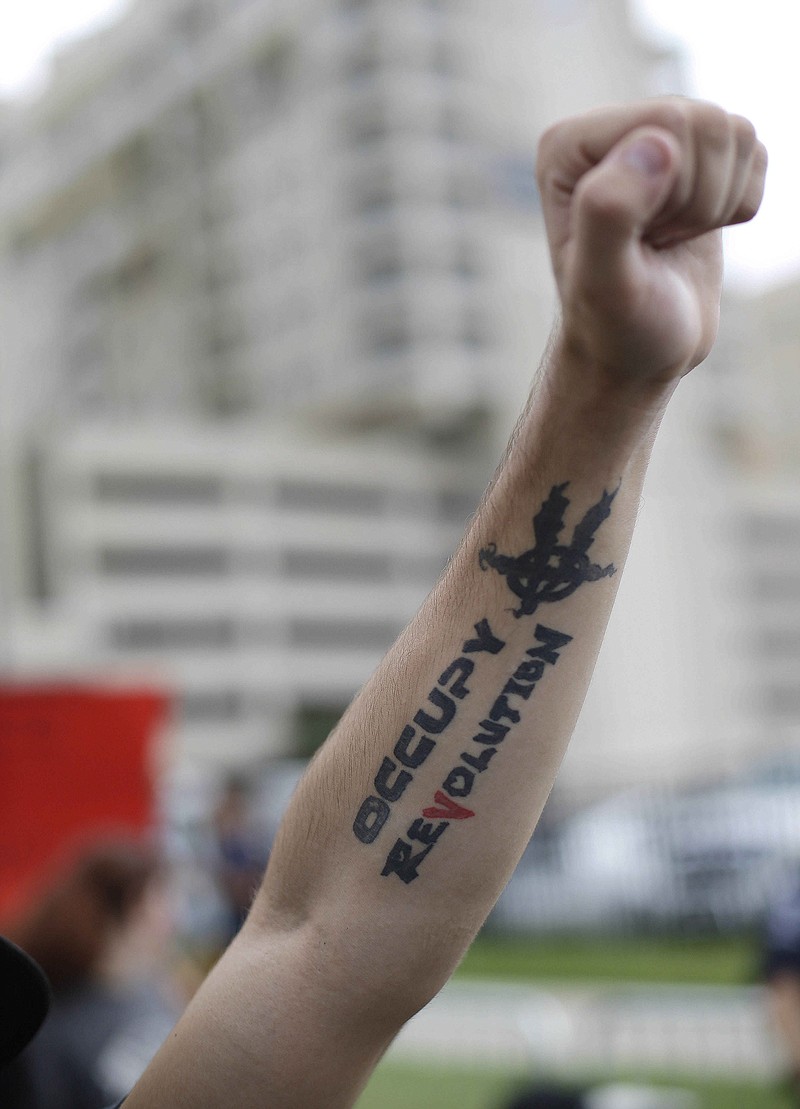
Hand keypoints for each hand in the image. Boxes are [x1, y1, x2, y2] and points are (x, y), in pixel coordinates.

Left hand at [537, 98, 766, 385]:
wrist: (638, 353)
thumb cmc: (613, 326)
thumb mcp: (602, 282)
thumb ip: (609, 212)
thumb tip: (656, 144)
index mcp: (568, 146)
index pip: (669, 121)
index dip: (674, 190)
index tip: (640, 241)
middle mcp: (606, 131)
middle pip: (707, 122)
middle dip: (698, 199)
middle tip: (657, 244)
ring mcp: (653, 138)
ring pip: (735, 132)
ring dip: (717, 204)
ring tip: (670, 240)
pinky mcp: (695, 158)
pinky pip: (754, 152)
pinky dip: (739, 204)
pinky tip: (693, 233)